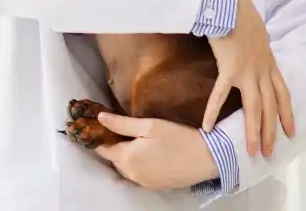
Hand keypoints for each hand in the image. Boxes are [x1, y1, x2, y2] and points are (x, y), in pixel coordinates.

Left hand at [92, 112, 218, 190]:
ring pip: (126, 167)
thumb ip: (122, 124)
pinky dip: (138, 165)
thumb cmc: (177, 137)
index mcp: (127, 158)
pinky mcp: (154, 186)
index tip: (99, 126)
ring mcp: (143, 182)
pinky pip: (138, 174)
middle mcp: (131, 174)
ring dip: (126, 156)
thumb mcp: (149, 125)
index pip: (102, 149)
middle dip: (114, 145)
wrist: (206, 158)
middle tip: (122, 129)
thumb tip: (99, 118)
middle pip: (114, 159)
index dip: (99, 137)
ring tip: (136, 140)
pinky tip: (149, 154)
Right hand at [203, 0, 294, 155]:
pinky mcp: (230, 68)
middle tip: (270, 152)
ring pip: (255, 108)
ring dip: (254, 131)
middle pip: (271, 106)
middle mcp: (262, 69)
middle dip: (272, 131)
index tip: (291, 131)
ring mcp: (248, 71)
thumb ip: (256, 45)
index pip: (283, 93)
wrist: (231, 1)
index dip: (287, 114)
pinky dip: (213, 112)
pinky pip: (220, 95)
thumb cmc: (239, 12)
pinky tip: (208, 128)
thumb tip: (252, 47)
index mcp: (269, 61)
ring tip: (253, 151)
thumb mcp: (256, 32)